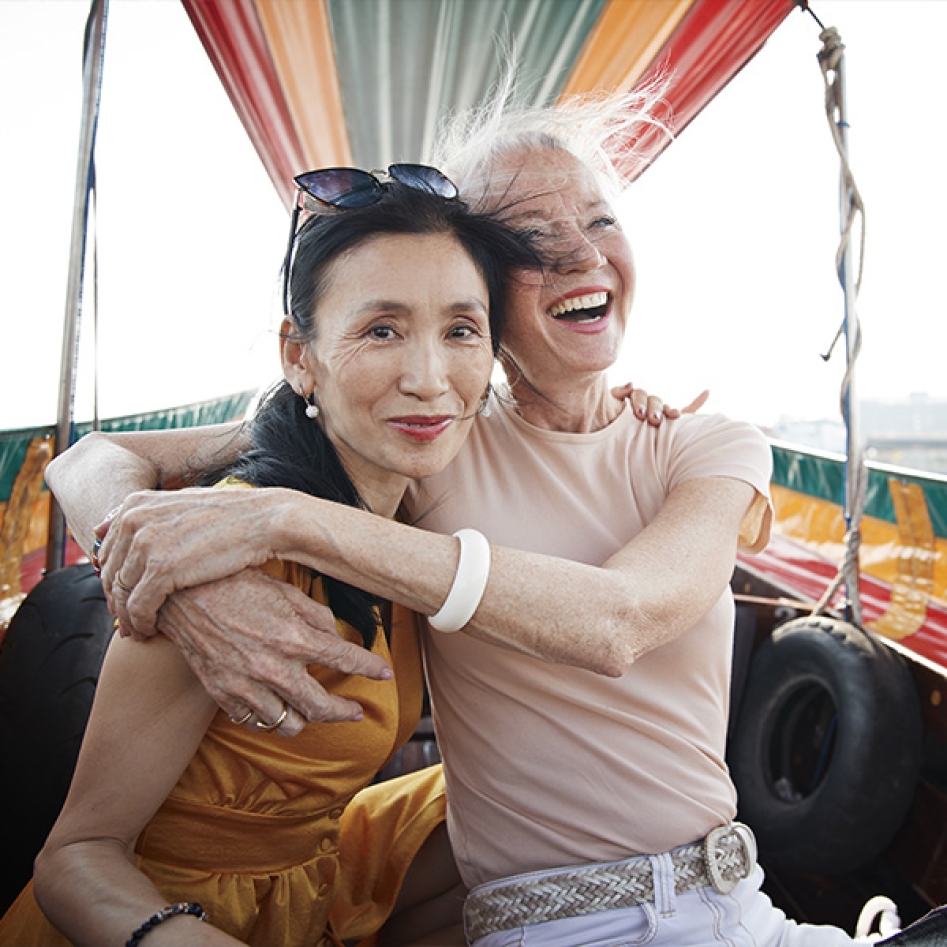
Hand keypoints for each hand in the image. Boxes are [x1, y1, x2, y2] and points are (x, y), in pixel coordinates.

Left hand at [96, 487, 290, 636]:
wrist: (264, 520)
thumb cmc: (229, 515)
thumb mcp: (180, 502)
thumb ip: (144, 513)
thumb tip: (104, 523)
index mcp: (136, 505)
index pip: (106, 550)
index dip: (111, 578)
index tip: (123, 596)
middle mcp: (134, 522)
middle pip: (109, 573)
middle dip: (116, 601)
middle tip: (126, 621)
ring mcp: (146, 545)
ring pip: (121, 593)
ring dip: (127, 617)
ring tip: (138, 631)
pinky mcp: (162, 570)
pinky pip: (138, 607)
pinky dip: (142, 623)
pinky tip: (151, 632)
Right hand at [155, 569, 393, 733]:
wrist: (179, 594)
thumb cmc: (234, 583)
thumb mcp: (283, 590)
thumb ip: (314, 615)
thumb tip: (337, 634)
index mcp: (292, 636)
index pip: (345, 660)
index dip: (370, 668)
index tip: (384, 673)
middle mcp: (272, 667)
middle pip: (320, 707)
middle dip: (345, 712)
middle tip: (356, 711)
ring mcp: (245, 686)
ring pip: (288, 724)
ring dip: (307, 720)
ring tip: (316, 711)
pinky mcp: (223, 695)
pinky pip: (255, 721)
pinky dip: (271, 718)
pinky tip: (279, 706)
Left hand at [610, 384, 709, 424]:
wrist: (609, 446)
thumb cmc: (607, 426)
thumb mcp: (608, 410)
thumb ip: (617, 395)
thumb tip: (631, 384)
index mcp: (632, 400)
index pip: (639, 394)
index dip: (639, 402)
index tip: (639, 414)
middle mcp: (647, 405)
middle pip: (654, 401)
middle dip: (654, 409)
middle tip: (653, 421)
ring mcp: (660, 414)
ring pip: (667, 408)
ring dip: (670, 410)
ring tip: (674, 415)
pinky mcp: (670, 424)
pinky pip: (688, 410)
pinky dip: (697, 401)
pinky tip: (706, 392)